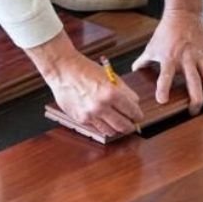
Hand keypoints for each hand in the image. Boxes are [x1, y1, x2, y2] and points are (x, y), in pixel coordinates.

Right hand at [28, 31, 142, 135]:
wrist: (64, 70)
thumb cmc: (86, 70)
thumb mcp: (110, 77)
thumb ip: (125, 91)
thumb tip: (134, 104)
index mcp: (111, 93)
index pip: (133, 111)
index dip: (138, 115)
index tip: (138, 116)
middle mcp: (101, 106)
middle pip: (124, 126)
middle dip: (130, 126)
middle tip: (132, 124)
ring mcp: (90, 115)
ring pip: (111, 131)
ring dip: (117, 128)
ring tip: (117, 122)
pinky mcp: (81, 119)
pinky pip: (97, 128)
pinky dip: (103, 125)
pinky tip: (104, 119)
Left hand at [132, 9, 202, 115]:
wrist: (183, 14)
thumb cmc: (166, 32)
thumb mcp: (151, 47)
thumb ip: (142, 61)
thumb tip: (134, 71)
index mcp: (170, 58)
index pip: (166, 75)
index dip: (163, 88)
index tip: (163, 101)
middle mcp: (187, 59)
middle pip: (194, 81)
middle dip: (196, 99)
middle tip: (194, 112)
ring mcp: (201, 56)